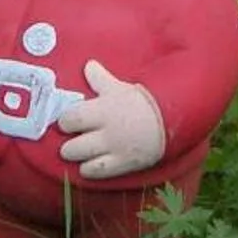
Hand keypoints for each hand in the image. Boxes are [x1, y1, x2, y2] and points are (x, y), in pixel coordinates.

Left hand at [56, 60, 167, 178]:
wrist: (172, 119)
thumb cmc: (143, 102)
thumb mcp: (120, 88)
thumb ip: (100, 79)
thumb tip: (88, 65)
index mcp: (103, 109)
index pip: (71, 118)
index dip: (65, 121)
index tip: (68, 121)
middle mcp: (106, 132)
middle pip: (72, 145)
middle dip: (68, 144)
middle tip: (72, 140)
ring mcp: (115, 149)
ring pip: (82, 159)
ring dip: (77, 157)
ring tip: (79, 153)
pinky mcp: (123, 163)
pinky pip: (98, 172)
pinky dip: (89, 170)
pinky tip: (88, 166)